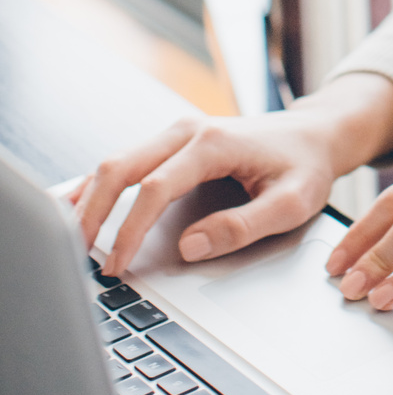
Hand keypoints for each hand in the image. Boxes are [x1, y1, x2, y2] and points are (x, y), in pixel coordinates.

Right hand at [73, 73, 392, 274]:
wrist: (317, 134)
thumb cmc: (308, 166)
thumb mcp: (292, 203)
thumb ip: (243, 226)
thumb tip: (191, 246)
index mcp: (214, 144)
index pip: (155, 189)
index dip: (130, 230)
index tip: (117, 264)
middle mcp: (189, 130)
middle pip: (121, 168)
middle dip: (92, 212)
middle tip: (79, 254)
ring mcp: (179, 131)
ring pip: (118, 161)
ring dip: (91, 198)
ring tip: (74, 237)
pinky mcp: (175, 140)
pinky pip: (129, 160)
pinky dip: (102, 185)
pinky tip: (83, 207)